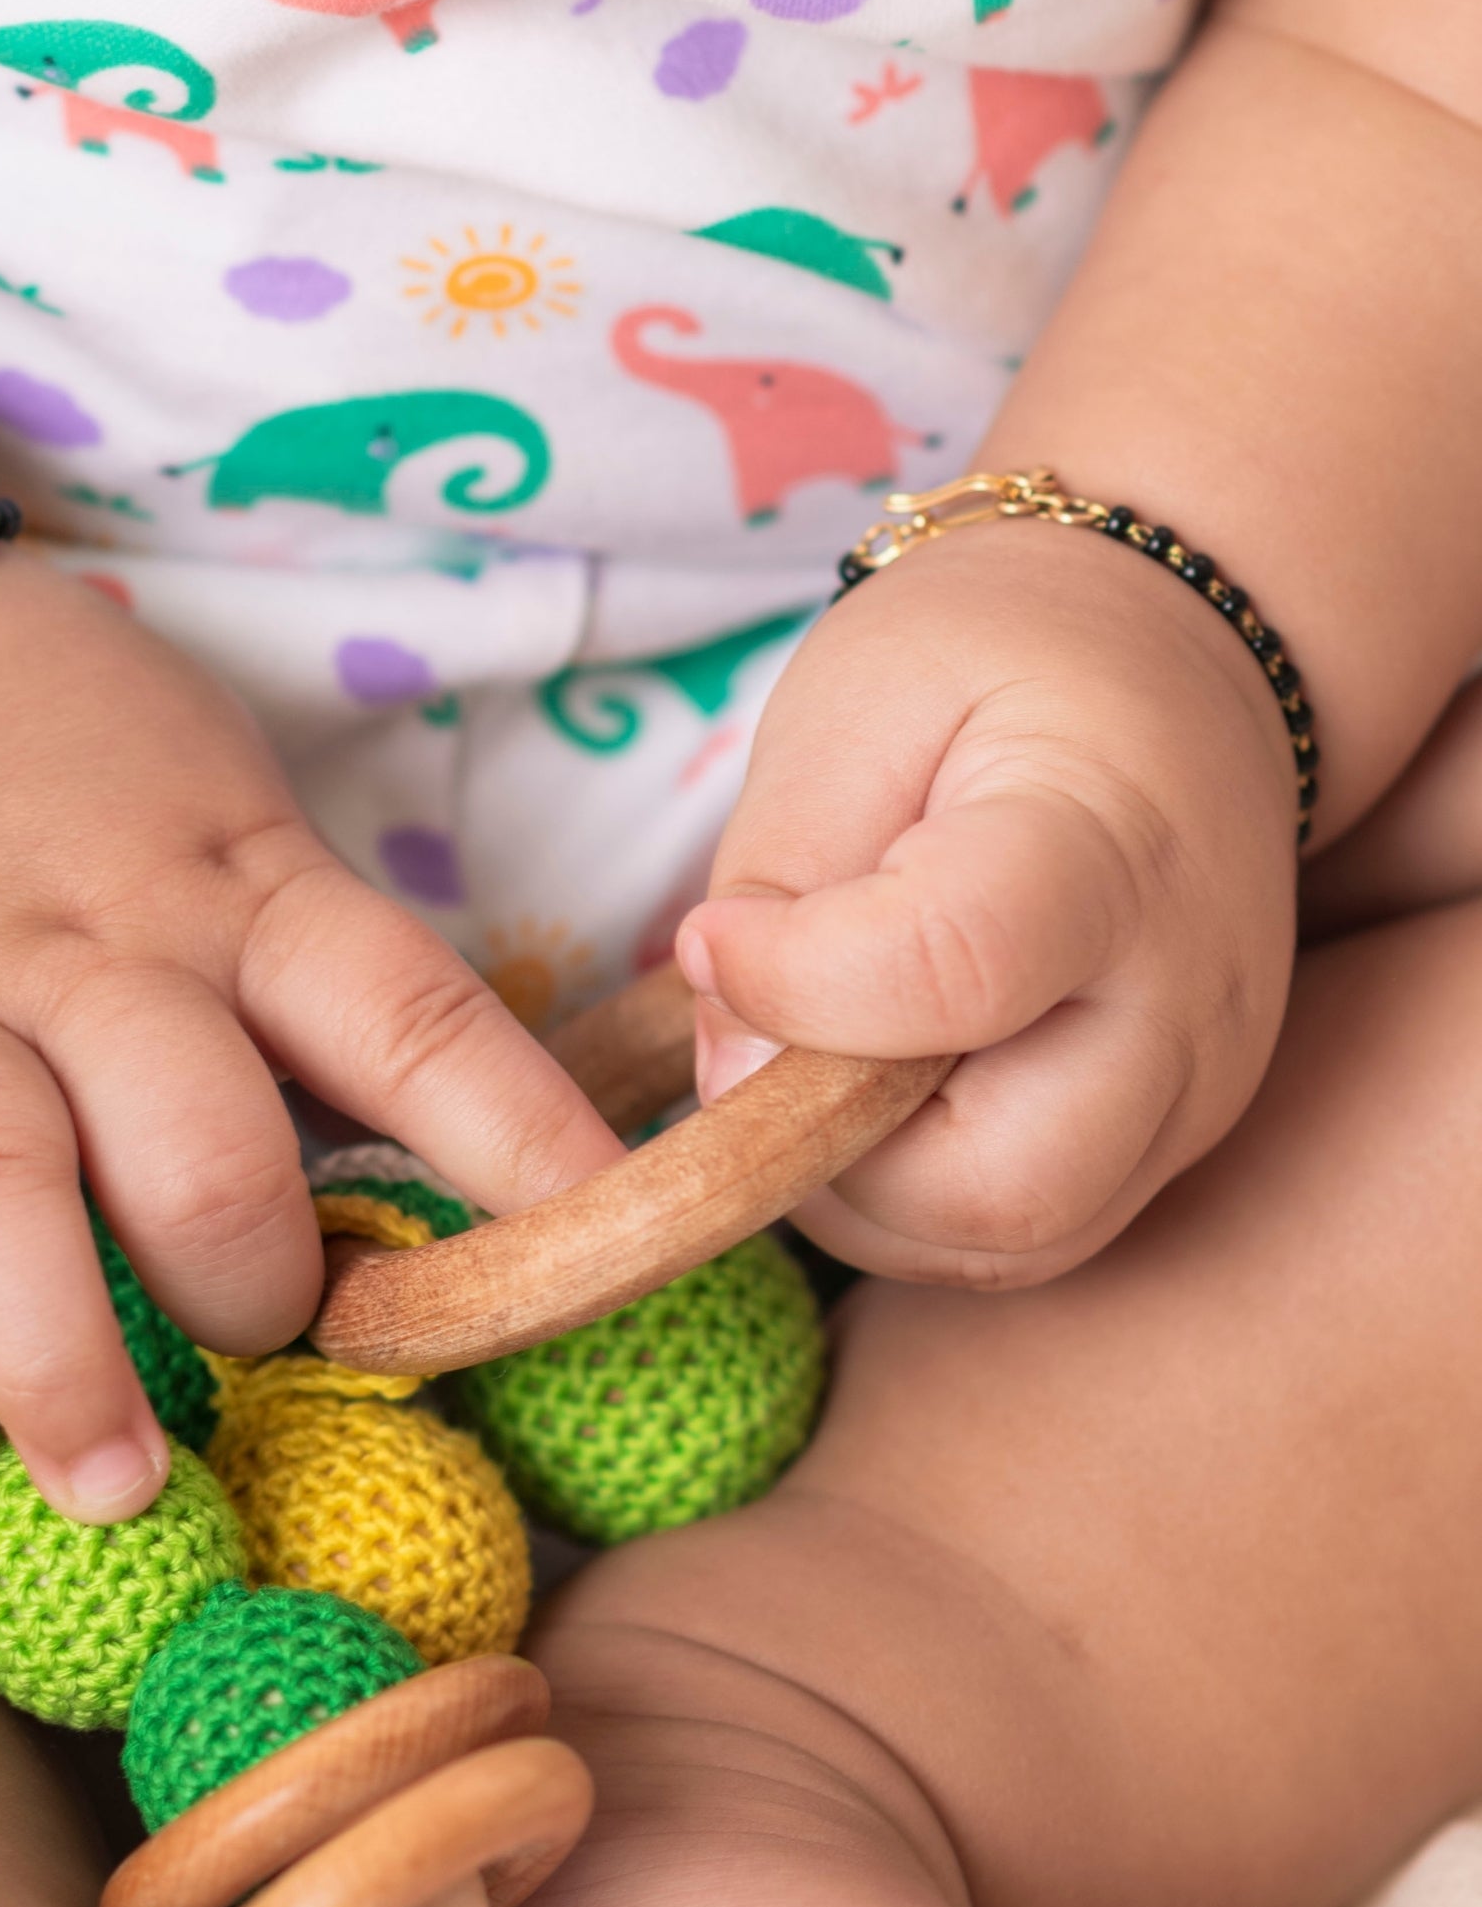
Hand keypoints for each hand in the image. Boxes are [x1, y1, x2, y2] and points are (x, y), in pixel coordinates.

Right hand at [0, 554, 622, 1517]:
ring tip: (111, 1483)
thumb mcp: (219, 814)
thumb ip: (300, 975)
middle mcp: (88, 957)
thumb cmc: (50, 760)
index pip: (409, 1016)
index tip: (605, 1245)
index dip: (519, 1143)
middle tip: (261, 1344)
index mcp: (236, 887)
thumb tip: (433, 1194)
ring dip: (59, 1360)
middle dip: (254, 1285)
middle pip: (201, 1149)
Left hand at [676, 520, 1300, 1284]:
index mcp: (1110, 846)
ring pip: (997, 1242)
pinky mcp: (1169, 1149)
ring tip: (823, 1047)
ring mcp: (1197, 1096)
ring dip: (857, 1186)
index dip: (791, 985)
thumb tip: (734, 1056)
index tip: (710, 939)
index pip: (950, 971)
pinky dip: (908, 1200)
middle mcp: (1187, 1001)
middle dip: (822, 1144)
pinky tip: (879, 1086)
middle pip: (989, 1183)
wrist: (1171, 665)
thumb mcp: (854, 709)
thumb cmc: (997, 664)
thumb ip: (780, 880)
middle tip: (767, 1031)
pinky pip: (1013, 1241)